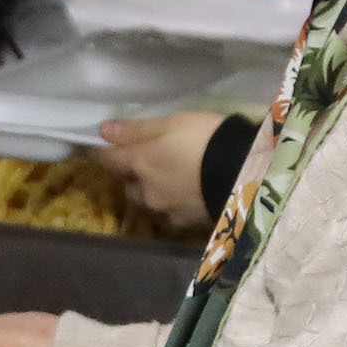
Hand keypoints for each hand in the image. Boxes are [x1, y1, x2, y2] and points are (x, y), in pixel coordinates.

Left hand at [96, 112, 236, 229]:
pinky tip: (187, 198)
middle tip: (149, 164)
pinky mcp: (186, 223)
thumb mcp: (172, 123)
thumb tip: (103, 131)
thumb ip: (137, 129)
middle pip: (128, 185)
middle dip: (133, 177)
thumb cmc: (206, 139)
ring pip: (148, 202)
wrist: (243, 172)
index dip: (103, 152)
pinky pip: (171, 215)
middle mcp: (146, 190)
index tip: (104, 147)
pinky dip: (174, 206)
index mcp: (139, 163)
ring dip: (152, 193)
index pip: (107, 159)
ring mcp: (166, 210)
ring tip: (171, 182)